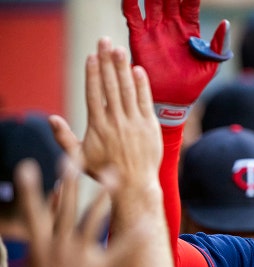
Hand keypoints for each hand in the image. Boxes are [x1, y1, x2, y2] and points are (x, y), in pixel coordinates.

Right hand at [0, 159, 127, 266]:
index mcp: (38, 249)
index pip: (32, 213)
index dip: (29, 189)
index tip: (28, 166)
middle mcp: (58, 247)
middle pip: (64, 206)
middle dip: (69, 179)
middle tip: (74, 155)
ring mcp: (80, 256)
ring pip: (93, 218)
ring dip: (103, 194)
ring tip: (112, 174)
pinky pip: (119, 248)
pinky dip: (133, 235)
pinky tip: (146, 222)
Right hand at [50, 37, 161, 187]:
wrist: (135, 184)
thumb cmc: (105, 172)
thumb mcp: (79, 158)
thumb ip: (64, 137)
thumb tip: (51, 118)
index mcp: (98, 126)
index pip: (94, 94)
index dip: (93, 74)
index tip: (91, 56)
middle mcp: (116, 121)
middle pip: (110, 86)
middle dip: (107, 62)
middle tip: (104, 42)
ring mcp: (134, 122)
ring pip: (127, 89)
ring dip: (123, 68)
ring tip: (120, 50)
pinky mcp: (149, 125)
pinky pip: (145, 101)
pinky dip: (142, 85)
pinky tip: (138, 69)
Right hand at [122, 0, 231, 106]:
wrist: (174, 100)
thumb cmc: (195, 83)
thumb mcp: (212, 64)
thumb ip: (219, 44)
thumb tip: (226, 23)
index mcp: (189, 28)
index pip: (190, 3)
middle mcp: (171, 25)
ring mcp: (154, 30)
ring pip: (151, 3)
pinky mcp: (139, 39)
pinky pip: (133, 18)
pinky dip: (130, 6)